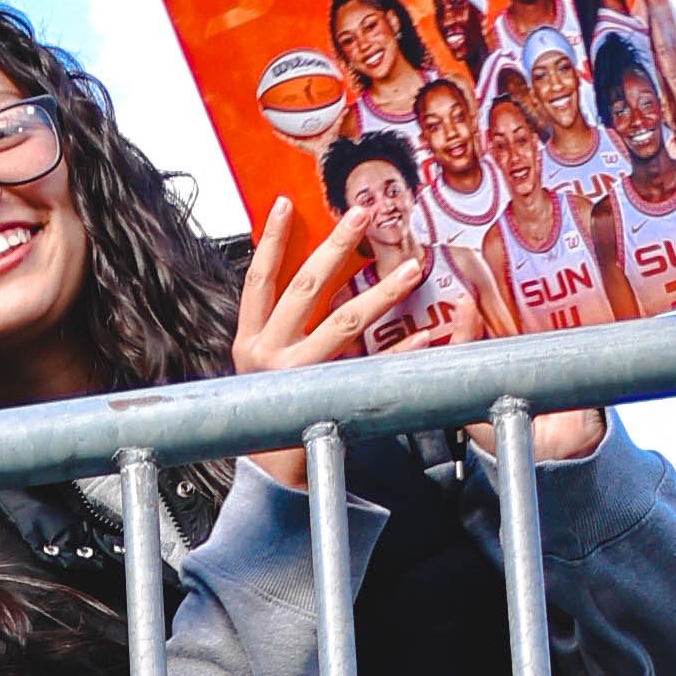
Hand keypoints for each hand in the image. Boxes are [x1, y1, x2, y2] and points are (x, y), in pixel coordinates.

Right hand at [236, 198, 419, 483]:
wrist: (272, 472)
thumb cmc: (272, 405)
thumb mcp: (260, 360)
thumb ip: (278, 320)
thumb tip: (306, 264)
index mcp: (248, 341)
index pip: (258, 280)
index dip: (271, 241)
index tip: (285, 202)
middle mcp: (267, 355)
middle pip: (304, 289)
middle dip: (335, 246)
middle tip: (363, 213)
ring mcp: (297, 378)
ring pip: (343, 323)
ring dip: (381, 292)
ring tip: (412, 268)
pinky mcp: (327, 399)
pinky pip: (372, 368)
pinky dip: (402, 351)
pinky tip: (428, 335)